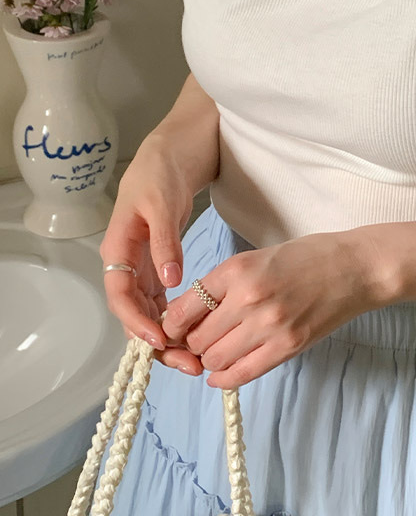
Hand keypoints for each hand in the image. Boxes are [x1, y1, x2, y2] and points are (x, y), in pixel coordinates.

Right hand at [99, 135, 204, 375]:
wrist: (172, 152)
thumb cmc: (160, 172)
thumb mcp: (162, 203)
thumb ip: (165, 242)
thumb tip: (169, 280)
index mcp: (119, 249)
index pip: (120, 296)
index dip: (136, 322)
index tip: (160, 340)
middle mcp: (127, 264)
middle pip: (134, 314)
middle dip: (157, 343)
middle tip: (188, 363)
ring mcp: (143, 267)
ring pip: (149, 313)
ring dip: (169, 338)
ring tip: (196, 359)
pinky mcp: (159, 266)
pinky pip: (162, 302)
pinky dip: (176, 320)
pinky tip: (196, 335)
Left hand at [161, 229, 383, 387]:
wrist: (355, 268)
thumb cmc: (307, 257)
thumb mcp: (257, 257)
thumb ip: (224, 284)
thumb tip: (189, 314)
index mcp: (237, 270)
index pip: (184, 308)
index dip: (173, 324)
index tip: (174, 328)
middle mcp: (248, 298)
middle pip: (197, 338)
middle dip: (191, 342)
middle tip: (199, 339)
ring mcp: (269, 326)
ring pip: (215, 359)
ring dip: (210, 359)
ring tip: (218, 350)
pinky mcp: (288, 347)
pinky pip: (242, 374)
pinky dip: (226, 378)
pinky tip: (223, 373)